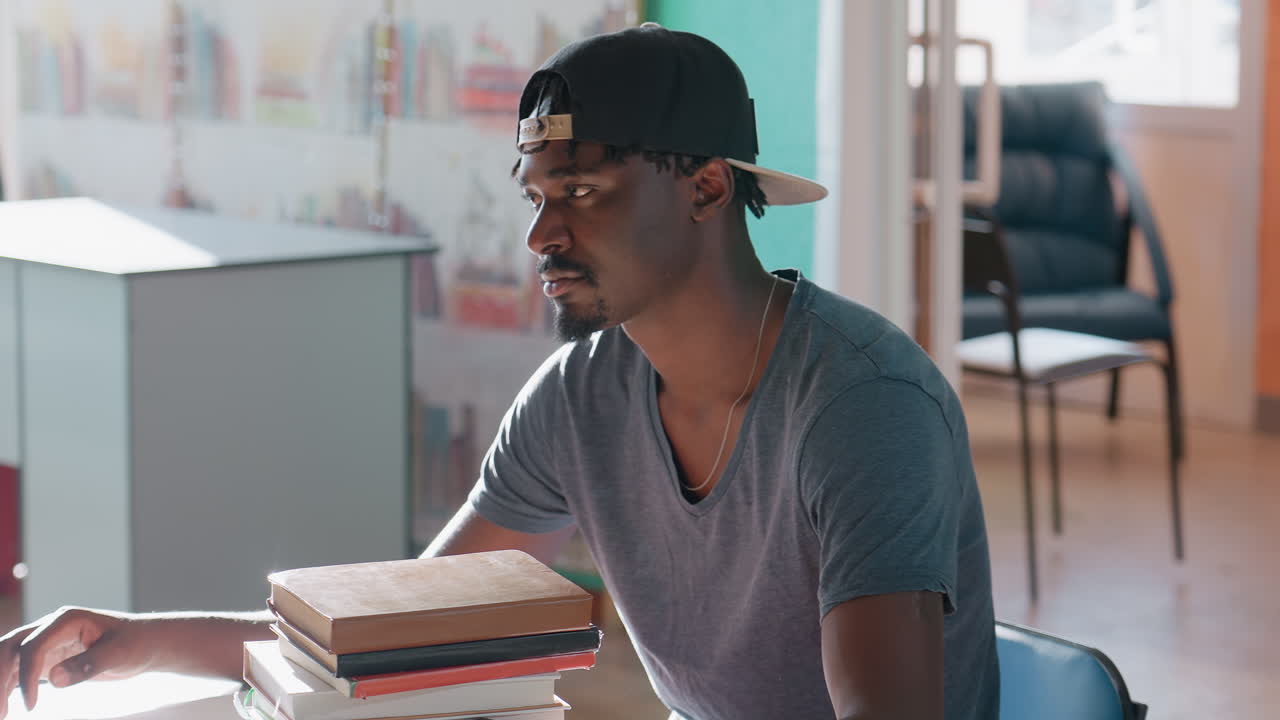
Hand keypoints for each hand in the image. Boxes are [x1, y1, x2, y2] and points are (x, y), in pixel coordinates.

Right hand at [1, 606, 158, 717]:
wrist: (145, 642)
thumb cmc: (135, 643)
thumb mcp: (119, 653)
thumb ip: (88, 664)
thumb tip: (53, 679)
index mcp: (66, 621)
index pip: (33, 646)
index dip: (26, 675)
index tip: (31, 706)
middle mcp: (51, 627)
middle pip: (11, 648)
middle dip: (0, 677)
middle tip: (1, 712)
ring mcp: (48, 641)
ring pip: (10, 658)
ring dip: (1, 682)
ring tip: (1, 713)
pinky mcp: (49, 656)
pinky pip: (19, 668)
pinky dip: (10, 684)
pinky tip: (6, 706)